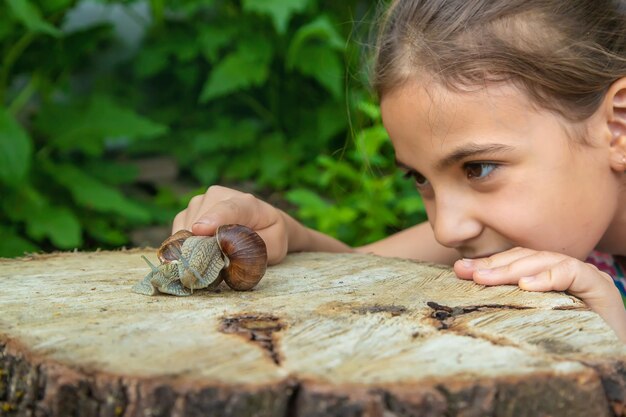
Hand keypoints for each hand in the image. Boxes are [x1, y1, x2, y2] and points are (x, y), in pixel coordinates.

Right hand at [172, 186, 288, 264]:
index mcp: (246, 203)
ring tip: (214, 254)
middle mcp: (218, 196)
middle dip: (203, 248)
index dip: (214, 219)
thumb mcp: (273, 246)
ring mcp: (200, 201)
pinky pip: (177, 234)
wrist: (262, 225)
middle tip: (214, 265)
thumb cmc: (269, 236)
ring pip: (186, 231)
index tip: (199, 230)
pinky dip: (185, 246)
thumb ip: (254, 248)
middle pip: (200, 224)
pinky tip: (203, 249)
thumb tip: (228, 254)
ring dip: (195, 248)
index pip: (229, 209)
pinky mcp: (187, 212)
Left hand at [453, 247, 625, 341]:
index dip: (487, 264)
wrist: (611, 357)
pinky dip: (547, 277)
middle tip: (465, 272)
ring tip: (485, 278)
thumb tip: (474, 298)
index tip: (460, 271)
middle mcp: (563, 272)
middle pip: (524, 260)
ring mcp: (583, 275)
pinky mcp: (599, 286)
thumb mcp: (533, 322)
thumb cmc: (570, 344)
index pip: (514, 263)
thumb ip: (512, 307)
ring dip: (512, 269)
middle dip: (492, 265)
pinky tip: (526, 286)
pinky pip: (571, 273)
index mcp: (547, 278)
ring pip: (543, 261)